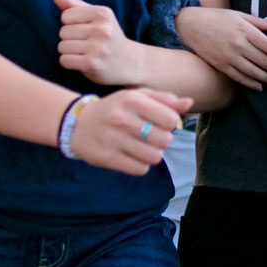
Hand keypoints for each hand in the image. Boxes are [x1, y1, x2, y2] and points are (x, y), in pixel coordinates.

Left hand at [55, 0, 141, 85]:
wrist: (130, 62)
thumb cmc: (108, 36)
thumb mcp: (97, 17)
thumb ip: (74, 4)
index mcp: (103, 13)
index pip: (65, 15)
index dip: (71, 24)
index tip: (86, 30)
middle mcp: (102, 29)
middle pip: (63, 32)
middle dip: (70, 39)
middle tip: (87, 43)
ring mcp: (98, 48)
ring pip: (62, 46)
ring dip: (69, 52)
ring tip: (86, 52)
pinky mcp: (92, 64)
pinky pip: (64, 60)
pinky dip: (70, 63)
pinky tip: (83, 62)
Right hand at [68, 87, 192, 174]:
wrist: (77, 124)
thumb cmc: (115, 109)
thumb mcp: (137, 97)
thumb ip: (164, 99)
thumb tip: (189, 103)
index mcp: (132, 100)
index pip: (170, 119)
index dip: (170, 124)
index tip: (160, 123)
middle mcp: (122, 119)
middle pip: (164, 140)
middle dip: (162, 141)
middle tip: (151, 137)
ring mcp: (113, 139)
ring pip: (154, 157)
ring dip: (153, 154)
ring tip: (143, 147)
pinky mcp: (107, 158)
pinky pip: (140, 169)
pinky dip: (141, 165)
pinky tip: (133, 156)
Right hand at [177, 6, 266, 89]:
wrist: (190, 25)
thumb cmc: (217, 18)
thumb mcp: (239, 14)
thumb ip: (259, 22)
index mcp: (245, 30)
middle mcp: (238, 44)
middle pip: (264, 61)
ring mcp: (229, 56)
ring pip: (253, 72)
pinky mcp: (220, 65)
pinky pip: (239, 77)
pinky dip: (251, 84)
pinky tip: (260, 86)